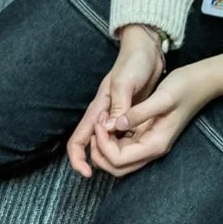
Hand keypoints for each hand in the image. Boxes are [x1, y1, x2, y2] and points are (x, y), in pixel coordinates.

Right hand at [67, 25, 165, 177]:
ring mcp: (114, 117)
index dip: (78, 160)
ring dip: (113, 156)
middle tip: (117, 166)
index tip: (88, 173)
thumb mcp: (125, 84)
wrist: (146, 50)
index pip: (77, 141)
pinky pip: (122, 138)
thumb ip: (118, 108)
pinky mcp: (128, 115)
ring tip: (129, 159)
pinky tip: (137, 150)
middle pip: (91, 147)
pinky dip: (126, 147)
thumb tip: (109, 129)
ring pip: (107, 145)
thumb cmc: (133, 63)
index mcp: (97, 110)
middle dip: (99, 162)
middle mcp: (102, 116)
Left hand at [90, 54, 222, 177]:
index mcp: (155, 144)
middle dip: (100, 153)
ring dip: (104, 148)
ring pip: (119, 161)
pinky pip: (124, 148)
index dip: (104, 144)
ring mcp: (150, 144)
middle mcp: (152, 149)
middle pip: (117, 168)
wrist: (202, 81)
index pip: (119, 160)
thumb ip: (139, 113)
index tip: (102, 122)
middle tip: (96, 128)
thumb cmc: (185, 86)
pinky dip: (112, 141)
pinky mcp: (148, 136)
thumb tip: (117, 124)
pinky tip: (109, 123)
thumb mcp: (162, 96)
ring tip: (100, 125)